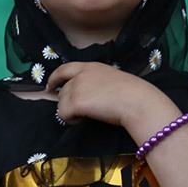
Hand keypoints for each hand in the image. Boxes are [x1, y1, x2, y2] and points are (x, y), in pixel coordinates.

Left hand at [48, 62, 167, 129]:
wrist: (138, 101)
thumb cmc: (133, 94)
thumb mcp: (112, 79)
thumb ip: (97, 82)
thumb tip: (89, 95)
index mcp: (91, 66)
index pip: (65, 68)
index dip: (54, 78)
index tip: (49, 86)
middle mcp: (81, 74)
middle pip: (62, 90)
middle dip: (66, 102)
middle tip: (77, 112)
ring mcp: (77, 87)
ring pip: (61, 103)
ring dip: (70, 111)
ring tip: (86, 116)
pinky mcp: (75, 102)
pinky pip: (63, 114)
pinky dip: (71, 120)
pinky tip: (83, 119)